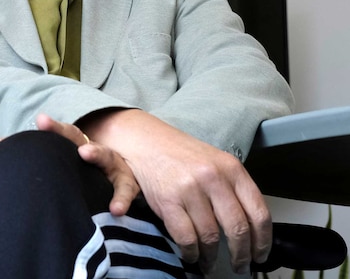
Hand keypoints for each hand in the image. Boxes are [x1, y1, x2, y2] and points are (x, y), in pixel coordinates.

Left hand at [0, 113, 139, 215]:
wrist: (120, 182)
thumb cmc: (81, 174)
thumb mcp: (61, 164)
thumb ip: (29, 158)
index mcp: (71, 145)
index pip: (53, 135)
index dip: (40, 130)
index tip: (29, 123)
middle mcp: (90, 149)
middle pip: (74, 136)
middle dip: (59, 129)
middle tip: (42, 121)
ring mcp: (110, 164)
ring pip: (105, 155)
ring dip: (96, 153)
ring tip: (85, 153)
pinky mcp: (126, 182)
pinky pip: (125, 189)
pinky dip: (121, 198)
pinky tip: (115, 210)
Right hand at [83, 109, 271, 274]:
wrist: (145, 140)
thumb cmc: (181, 154)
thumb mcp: (215, 163)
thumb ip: (233, 190)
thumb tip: (249, 228)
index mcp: (232, 169)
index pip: (258, 212)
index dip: (262, 240)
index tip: (260, 255)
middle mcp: (213, 178)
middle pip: (237, 228)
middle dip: (241, 254)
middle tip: (240, 266)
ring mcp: (190, 189)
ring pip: (210, 236)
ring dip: (212, 257)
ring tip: (210, 263)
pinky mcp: (168, 200)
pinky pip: (186, 236)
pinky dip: (191, 252)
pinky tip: (191, 255)